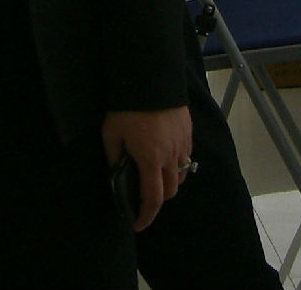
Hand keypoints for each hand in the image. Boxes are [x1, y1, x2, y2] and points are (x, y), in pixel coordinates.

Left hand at [102, 106, 191, 231]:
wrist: (151, 77)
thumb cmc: (128, 106)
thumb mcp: (111, 133)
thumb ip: (113, 156)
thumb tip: (116, 170)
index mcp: (151, 160)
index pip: (153, 199)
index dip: (146, 216)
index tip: (137, 224)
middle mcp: (171, 156)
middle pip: (171, 191)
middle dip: (158, 200)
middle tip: (143, 196)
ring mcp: (182, 144)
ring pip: (181, 174)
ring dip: (169, 181)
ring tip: (155, 175)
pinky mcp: (188, 132)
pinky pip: (185, 156)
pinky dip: (176, 164)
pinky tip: (164, 154)